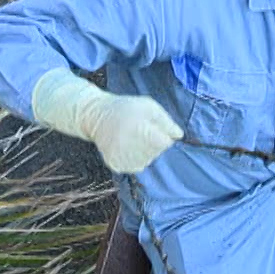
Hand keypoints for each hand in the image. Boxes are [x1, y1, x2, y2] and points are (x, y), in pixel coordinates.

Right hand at [31, 68, 182, 173]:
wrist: (95, 115)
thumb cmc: (126, 109)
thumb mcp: (149, 106)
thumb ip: (166, 121)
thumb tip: (179, 136)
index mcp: (139, 130)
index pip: (165, 143)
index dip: (161, 134)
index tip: (151, 126)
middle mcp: (129, 147)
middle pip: (156, 153)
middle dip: (153, 142)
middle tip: (139, 130)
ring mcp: (121, 158)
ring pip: (147, 161)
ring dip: (145, 151)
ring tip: (132, 137)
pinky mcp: (115, 165)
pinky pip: (136, 166)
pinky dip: (135, 158)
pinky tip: (127, 146)